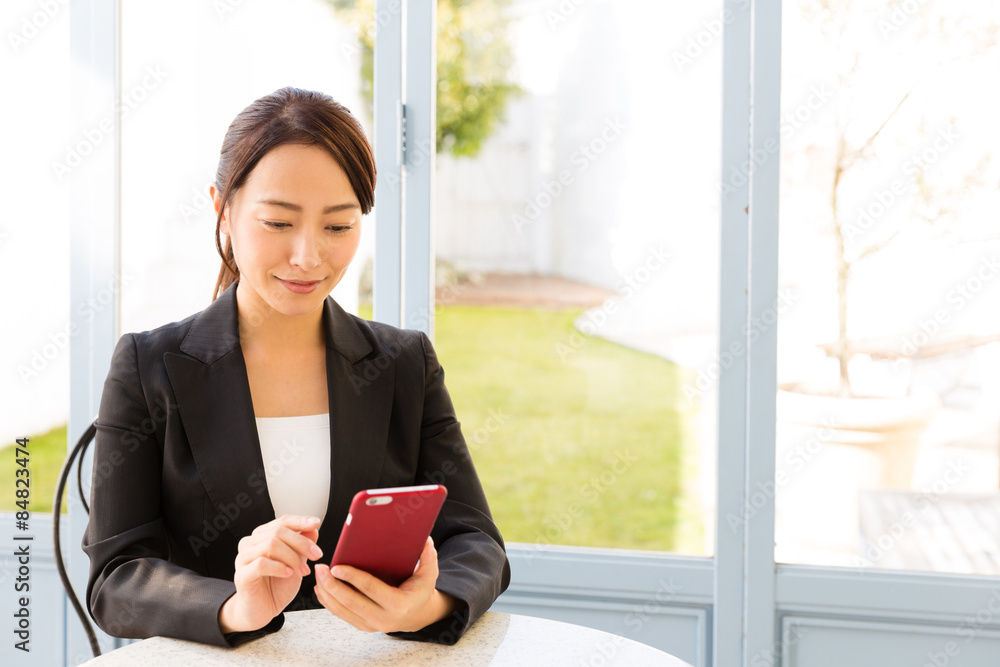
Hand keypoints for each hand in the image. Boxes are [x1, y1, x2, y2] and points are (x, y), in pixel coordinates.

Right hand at [219, 514, 323, 632]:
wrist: (262, 611)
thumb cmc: (277, 587)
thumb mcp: (296, 563)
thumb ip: (302, 546)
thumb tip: (313, 528)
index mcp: (263, 537)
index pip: (282, 521)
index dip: (300, 521)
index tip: (316, 523)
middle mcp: (250, 544)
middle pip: (279, 531)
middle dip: (302, 543)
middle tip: (317, 555)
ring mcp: (243, 558)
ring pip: (271, 545)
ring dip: (292, 557)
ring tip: (302, 570)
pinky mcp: (242, 575)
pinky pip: (261, 564)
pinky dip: (279, 567)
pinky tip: (289, 573)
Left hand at [313, 537, 456, 632]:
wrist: (418, 614)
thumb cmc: (420, 590)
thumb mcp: (429, 573)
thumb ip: (428, 556)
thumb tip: (425, 539)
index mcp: (399, 604)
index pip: (371, 588)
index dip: (352, 577)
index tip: (337, 567)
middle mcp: (384, 618)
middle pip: (351, 601)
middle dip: (332, 584)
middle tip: (321, 569)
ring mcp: (372, 625)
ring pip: (342, 610)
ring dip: (327, 593)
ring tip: (319, 575)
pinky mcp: (364, 626)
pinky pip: (342, 615)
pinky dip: (329, 603)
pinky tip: (322, 589)